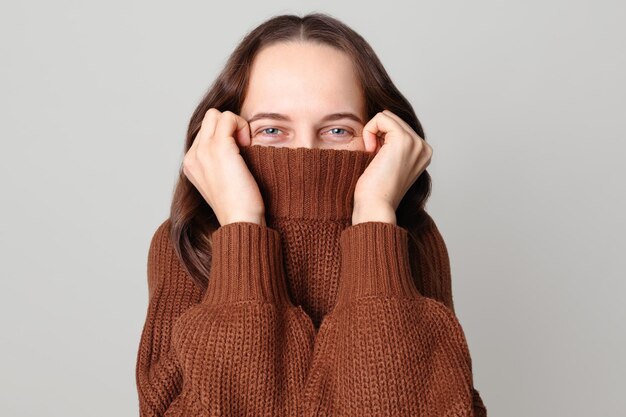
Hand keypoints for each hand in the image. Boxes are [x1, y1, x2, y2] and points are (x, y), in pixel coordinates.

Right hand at [183, 108, 265, 225]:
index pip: (205, 131)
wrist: (241, 220)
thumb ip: (220, 162)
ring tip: (245, 146)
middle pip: (209, 118)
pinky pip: (228, 118)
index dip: (225, 135)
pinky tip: (248, 145)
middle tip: (243, 147)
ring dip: (235, 124)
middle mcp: (192, 156)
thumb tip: (235, 142)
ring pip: (217, 114)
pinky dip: (241, 125)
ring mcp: (203, 151)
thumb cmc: (239, 205)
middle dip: (229, 125)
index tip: (239, 154)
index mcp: (191, 164)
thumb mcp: (223, 180)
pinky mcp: (219, 148)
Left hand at [352, 109, 431, 224]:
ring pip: (386, 116)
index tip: (378, 161)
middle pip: (392, 119)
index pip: (397, 127)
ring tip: (373, 155)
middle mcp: (424, 147)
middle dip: (378, 134)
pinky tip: (371, 151)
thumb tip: (381, 122)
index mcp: (423, 153)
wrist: (376, 207)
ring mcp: (416, 143)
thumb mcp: (389, 163)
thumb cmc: (375, 191)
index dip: (381, 139)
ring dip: (373, 133)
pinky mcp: (403, 140)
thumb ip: (392, 145)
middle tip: (374, 158)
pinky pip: (381, 117)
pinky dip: (369, 131)